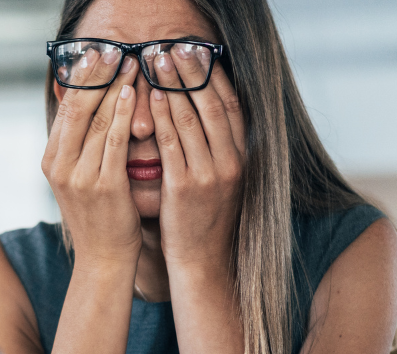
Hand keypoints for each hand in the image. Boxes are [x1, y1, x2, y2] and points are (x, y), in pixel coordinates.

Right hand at [41, 51, 142, 269]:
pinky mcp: (104, 186)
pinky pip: (115, 141)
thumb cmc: (98, 216)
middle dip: (97, 75)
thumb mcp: (79, 178)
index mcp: (51, 161)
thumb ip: (79, 146)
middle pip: (78, 109)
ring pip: (98, 120)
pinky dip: (124, 114)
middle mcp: (59, 166)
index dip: (81, 78)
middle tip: (114, 50)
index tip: (97, 55)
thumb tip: (88, 108)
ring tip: (132, 64)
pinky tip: (133, 94)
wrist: (104, 259)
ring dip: (116, 87)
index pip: (65, 109)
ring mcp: (80, 177)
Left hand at [148, 44, 246, 267]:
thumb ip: (215, 149)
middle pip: (212, 105)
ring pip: (193, 119)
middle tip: (174, 47)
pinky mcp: (186, 188)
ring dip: (174, 86)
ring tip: (157, 61)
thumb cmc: (204, 220)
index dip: (216, 76)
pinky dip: (164, 118)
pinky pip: (173, 144)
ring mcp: (211, 174)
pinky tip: (153, 97)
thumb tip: (203, 115)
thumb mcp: (220, 181)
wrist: (203, 262)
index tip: (200, 52)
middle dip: (193, 72)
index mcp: (243, 157)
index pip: (231, 106)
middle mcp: (232, 162)